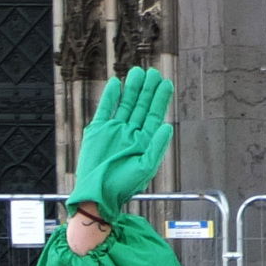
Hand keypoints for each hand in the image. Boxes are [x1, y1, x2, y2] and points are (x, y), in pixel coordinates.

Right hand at [67, 66, 175, 217]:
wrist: (98, 193)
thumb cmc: (123, 186)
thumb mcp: (146, 167)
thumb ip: (157, 146)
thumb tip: (168, 126)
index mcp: (143, 142)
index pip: (154, 116)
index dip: (160, 99)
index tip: (166, 83)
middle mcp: (130, 134)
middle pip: (141, 106)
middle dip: (147, 90)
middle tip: (153, 72)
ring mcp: (114, 131)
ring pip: (125, 105)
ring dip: (131, 89)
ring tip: (138, 72)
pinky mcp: (98, 131)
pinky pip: (105, 109)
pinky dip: (110, 96)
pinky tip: (117, 84)